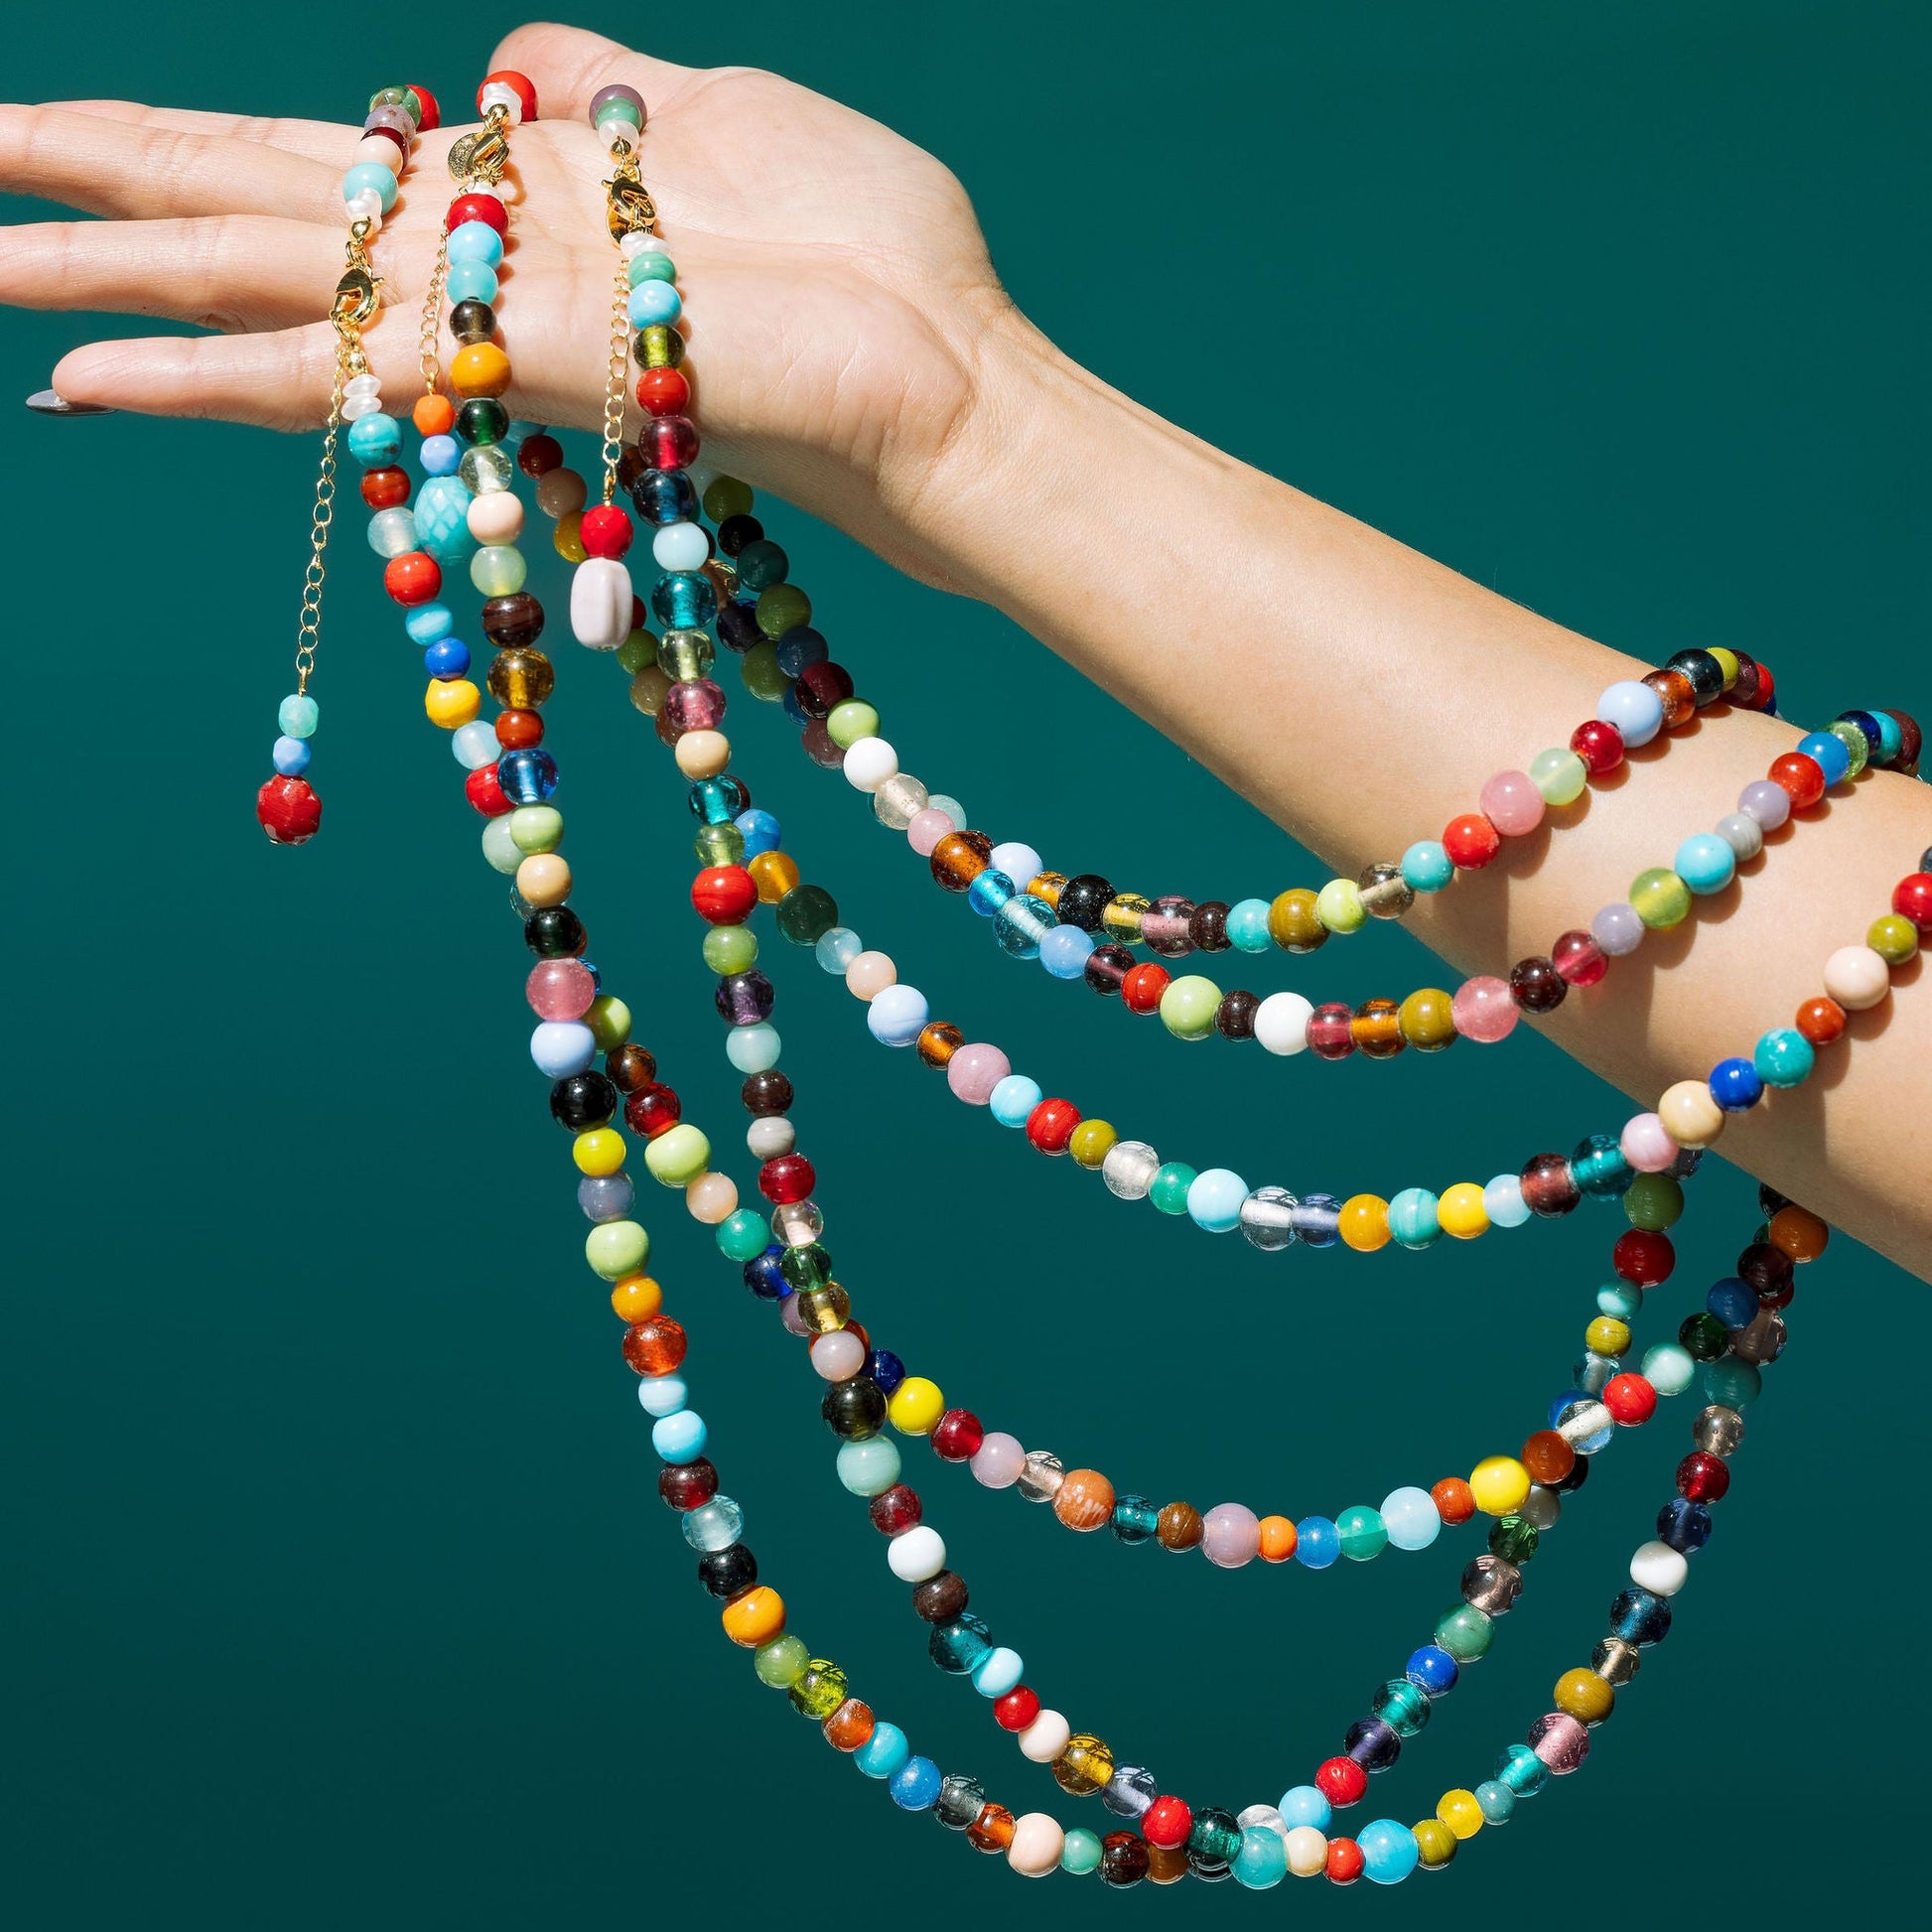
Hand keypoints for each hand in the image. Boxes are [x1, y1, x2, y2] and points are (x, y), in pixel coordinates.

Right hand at [0, 22, 1019, 577]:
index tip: (81, 142)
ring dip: (103, 276)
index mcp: (522, 193)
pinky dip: (202, 378)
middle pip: (254, 213)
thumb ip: (601, 85)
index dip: (192, 150)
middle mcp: (481, 263)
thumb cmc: (872, 253)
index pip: (320, 165)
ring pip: (252, 285)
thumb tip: (520, 62)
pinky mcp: (512, 367)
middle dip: (99, 195)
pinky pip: (329, 376)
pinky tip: (83, 378)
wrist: (950, 379)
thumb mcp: (719, 112)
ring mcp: (489, 319)